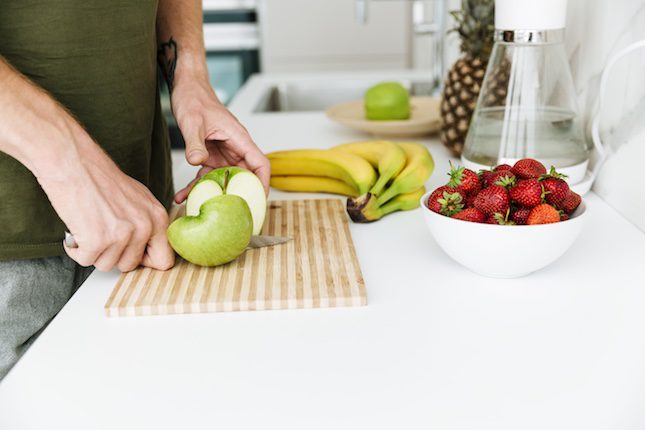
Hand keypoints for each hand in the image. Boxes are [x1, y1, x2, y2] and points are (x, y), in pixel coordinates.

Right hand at [37, 141, 174, 271]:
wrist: (74, 163)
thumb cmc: (101, 178)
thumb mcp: (139, 199)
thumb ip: (148, 224)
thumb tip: (151, 248)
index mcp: (158, 217)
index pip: (164, 260)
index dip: (145, 261)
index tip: (132, 254)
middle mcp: (144, 227)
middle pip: (130, 265)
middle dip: (113, 255)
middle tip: (103, 234)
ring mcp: (122, 235)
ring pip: (106, 265)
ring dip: (94, 251)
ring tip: (89, 227)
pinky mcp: (97, 240)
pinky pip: (85, 260)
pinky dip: (76, 249)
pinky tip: (77, 230)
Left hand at [170, 78, 269, 203]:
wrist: (186, 89)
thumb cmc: (194, 99)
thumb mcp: (193, 122)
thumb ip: (195, 143)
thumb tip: (197, 162)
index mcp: (239, 139)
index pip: (260, 164)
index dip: (262, 183)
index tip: (258, 200)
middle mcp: (235, 148)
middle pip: (245, 176)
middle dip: (239, 196)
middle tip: (232, 214)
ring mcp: (223, 153)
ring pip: (225, 179)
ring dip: (212, 194)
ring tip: (197, 208)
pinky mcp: (211, 155)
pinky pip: (207, 175)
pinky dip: (196, 186)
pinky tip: (182, 195)